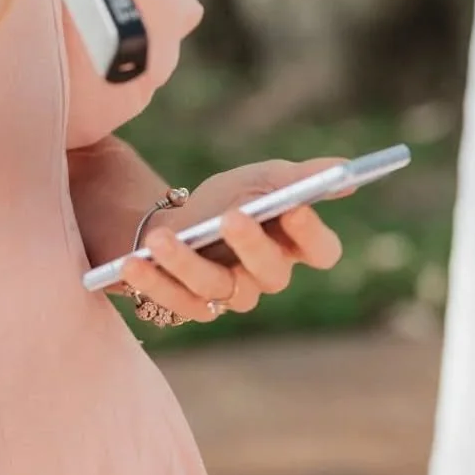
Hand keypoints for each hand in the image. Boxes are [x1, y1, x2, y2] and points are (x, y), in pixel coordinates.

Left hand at [114, 158, 346, 323]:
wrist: (177, 219)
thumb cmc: (228, 199)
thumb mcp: (259, 179)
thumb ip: (297, 177)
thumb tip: (343, 167)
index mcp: (293, 246)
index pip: (322, 252)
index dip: (313, 235)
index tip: (296, 209)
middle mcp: (266, 278)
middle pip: (271, 273)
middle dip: (252, 245)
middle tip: (232, 218)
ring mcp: (228, 297)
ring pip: (215, 287)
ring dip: (186, 263)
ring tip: (159, 240)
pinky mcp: (190, 306)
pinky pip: (173, 300)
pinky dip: (152, 281)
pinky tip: (131, 264)